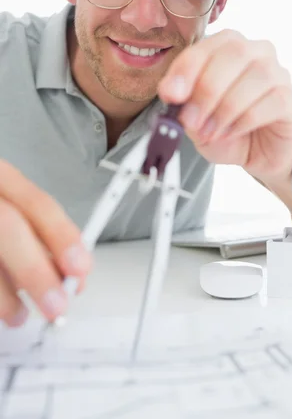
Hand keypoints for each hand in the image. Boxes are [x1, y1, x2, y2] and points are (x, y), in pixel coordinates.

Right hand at [0, 161, 91, 327]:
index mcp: (1, 178)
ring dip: (5, 296)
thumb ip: (38, 235)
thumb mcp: (12, 209)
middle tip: (56, 305)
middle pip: (8, 228)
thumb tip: (68, 274)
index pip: (37, 203)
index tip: (80, 268)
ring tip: (18, 316)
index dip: (62, 236)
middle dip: (35, 271)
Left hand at [158, 29, 291, 181]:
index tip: (171, 94)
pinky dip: (245, 120)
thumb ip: (182, 102)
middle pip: (234, 53)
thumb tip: (172, 92)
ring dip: (226, 108)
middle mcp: (257, 53)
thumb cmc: (227, 130)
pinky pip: (272, 102)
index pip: (207, 46)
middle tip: (191, 120)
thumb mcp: (194, 118)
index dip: (186, 69)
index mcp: (228, 48)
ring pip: (256, 76)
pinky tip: (231, 132)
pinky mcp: (291, 101)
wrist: (256, 156)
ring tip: (210, 132)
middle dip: (207, 89)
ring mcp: (279, 75)